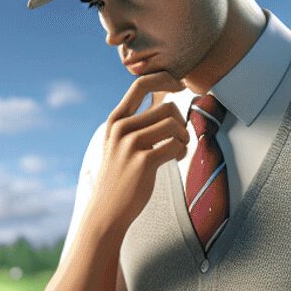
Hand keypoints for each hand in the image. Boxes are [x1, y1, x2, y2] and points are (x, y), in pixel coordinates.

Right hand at [90, 72, 187, 235]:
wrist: (107, 211)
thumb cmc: (120, 177)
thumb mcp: (119, 145)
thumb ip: (136, 124)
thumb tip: (167, 101)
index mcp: (116, 121)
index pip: (140, 85)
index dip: (164, 80)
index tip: (178, 86)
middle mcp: (121, 129)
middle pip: (167, 107)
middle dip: (181, 122)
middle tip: (179, 138)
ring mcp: (131, 145)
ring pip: (174, 125)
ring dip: (184, 138)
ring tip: (179, 149)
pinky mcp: (143, 161)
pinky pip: (175, 145)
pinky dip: (182, 151)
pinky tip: (176, 159)